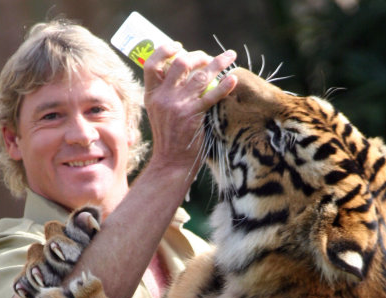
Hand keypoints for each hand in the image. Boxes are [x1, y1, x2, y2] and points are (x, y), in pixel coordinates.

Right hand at [143, 44, 237, 173]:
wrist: (171, 162)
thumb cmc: (169, 137)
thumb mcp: (159, 112)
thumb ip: (166, 93)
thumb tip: (185, 71)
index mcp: (151, 95)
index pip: (152, 64)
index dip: (164, 50)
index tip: (178, 46)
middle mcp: (162, 97)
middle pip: (180, 64)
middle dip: (198, 56)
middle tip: (209, 57)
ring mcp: (177, 106)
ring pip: (199, 76)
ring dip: (217, 63)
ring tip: (230, 56)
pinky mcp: (193, 116)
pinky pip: (211, 96)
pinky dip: (224, 86)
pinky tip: (234, 79)